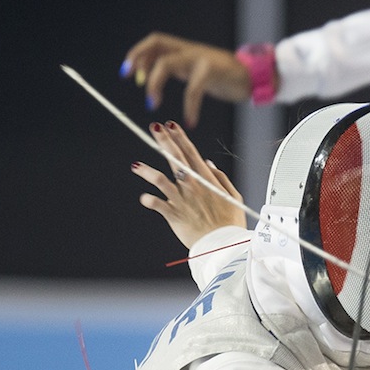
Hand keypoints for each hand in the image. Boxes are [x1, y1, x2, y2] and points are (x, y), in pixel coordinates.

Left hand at [121, 32, 251, 127]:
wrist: (254, 76)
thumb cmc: (224, 76)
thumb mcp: (195, 70)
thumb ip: (176, 70)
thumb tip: (146, 78)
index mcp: (184, 49)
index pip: (155, 42)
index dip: (138, 53)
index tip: (127, 73)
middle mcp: (190, 50)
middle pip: (157, 44)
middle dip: (139, 59)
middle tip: (133, 80)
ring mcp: (200, 58)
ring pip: (166, 63)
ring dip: (154, 83)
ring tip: (152, 103)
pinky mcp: (212, 70)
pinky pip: (193, 89)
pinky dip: (189, 107)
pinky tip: (190, 120)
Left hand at [131, 121, 245, 248]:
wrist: (224, 244)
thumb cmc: (230, 222)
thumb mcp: (232, 196)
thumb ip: (220, 177)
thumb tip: (208, 163)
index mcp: (207, 179)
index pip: (191, 152)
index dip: (180, 137)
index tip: (170, 125)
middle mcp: (193, 185)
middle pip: (175, 158)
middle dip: (165, 141)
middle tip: (155, 128)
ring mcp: (182, 199)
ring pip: (161, 179)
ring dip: (147, 171)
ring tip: (136, 166)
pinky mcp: (174, 214)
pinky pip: (158, 205)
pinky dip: (150, 201)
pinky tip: (143, 198)